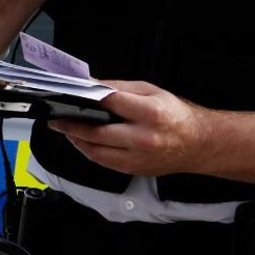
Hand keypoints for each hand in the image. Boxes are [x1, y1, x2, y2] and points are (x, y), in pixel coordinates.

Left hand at [49, 80, 207, 176]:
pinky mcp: (134, 169)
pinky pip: (103, 162)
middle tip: (56, 119)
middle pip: (96, 132)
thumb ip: (120, 88)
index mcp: (149, 113)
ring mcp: (137, 157)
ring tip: (65, 129)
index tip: (69, 94)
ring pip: (95, 151)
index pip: (109, 103)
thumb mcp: (151, 91)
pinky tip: (82, 141)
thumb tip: (93, 85)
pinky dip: (88, 151)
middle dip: (71, 125)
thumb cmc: (175, 114)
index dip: (86, 97)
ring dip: (76, 140)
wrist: (198, 144)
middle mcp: (143, 138)